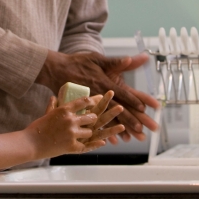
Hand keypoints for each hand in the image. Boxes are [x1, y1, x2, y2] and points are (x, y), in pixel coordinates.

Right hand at [26, 93, 123, 158]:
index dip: (91, 101)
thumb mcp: (46, 113)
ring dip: (88, 133)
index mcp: (64, 109)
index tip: (94, 102)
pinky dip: (93, 145)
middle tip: (93, 120)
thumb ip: (53, 105)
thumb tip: (54, 97)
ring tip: (85, 134)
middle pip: (90, 117)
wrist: (31, 143)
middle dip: (93, 119)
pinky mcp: (72, 146)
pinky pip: (87, 146)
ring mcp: (72, 133)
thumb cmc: (37, 128)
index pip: (83, 102)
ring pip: (89, 132)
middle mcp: (70, 120)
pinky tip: (101, 143)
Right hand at [35, 50, 158, 140]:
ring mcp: (88, 104)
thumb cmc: (77, 63)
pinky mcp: (80, 110)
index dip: (132, 100)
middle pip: (115, 110)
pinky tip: (108, 140)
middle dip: (129, 120)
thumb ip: (115, 61)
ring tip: (128, 138)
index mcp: (102, 82)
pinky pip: (91, 123)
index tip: (143, 108)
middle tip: (140, 129)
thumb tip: (130, 59)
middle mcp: (96, 95)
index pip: (120, 93)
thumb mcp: (96, 58)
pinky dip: (100, 131)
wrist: (55, 70)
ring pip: (105, 120)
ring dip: (117, 129)